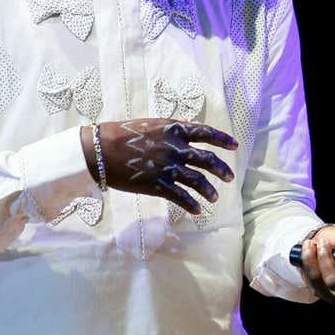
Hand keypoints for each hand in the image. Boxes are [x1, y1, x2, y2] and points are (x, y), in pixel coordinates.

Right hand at [83, 119, 236, 213]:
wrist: (99, 150)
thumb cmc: (121, 134)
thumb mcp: (150, 123)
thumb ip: (171, 126)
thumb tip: (188, 123)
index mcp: (174, 130)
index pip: (206, 133)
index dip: (223, 140)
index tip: (235, 146)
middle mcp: (175, 148)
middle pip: (208, 160)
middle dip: (222, 170)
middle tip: (230, 178)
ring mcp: (168, 167)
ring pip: (198, 181)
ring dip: (209, 190)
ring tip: (215, 197)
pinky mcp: (157, 185)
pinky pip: (180, 197)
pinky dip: (191, 205)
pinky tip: (197, 210)